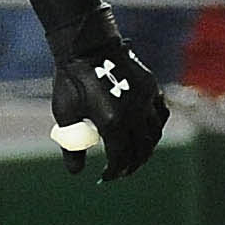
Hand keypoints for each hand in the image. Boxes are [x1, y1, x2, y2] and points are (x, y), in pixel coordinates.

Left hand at [47, 11, 166, 178]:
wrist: (87, 46)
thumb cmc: (71, 80)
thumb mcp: (64, 114)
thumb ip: (71, 146)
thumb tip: (76, 172)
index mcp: (111, 122)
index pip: (120, 157)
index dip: (114, 171)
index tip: (106, 177)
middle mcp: (133, 113)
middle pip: (141, 149)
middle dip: (132, 165)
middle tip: (121, 172)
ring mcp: (146, 100)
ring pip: (154, 134)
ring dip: (146, 149)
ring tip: (135, 157)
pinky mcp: (152, 88)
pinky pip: (160, 115)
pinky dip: (155, 128)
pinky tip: (146, 134)